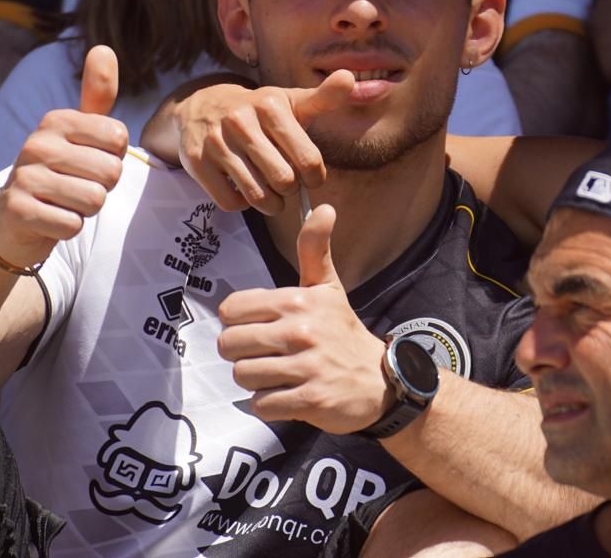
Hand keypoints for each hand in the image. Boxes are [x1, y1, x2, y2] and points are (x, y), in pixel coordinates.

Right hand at [0, 44, 128, 267]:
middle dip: (102, 187)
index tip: (89, 160)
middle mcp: (37, 143)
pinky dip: (68, 227)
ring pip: (94, 200)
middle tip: (76, 185)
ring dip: (86, 209)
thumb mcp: (78, 132)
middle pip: (111, 172)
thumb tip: (104, 47)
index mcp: (56, 120)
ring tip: (64, 201)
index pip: (119, 139)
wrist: (13, 220)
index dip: (113, 157)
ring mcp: (25, 177)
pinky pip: (72, 224)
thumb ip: (97, 95)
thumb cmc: (58, 171)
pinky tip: (51, 219)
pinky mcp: (19, 211)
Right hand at [146, 71, 356, 214]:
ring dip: (270, 203)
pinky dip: (242, 203)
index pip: (308, 160)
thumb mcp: (290, 101)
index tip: (310, 177)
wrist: (202, 106)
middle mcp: (241, 121)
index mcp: (270, 106)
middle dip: (291, 190)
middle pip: (283, 181)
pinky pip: (230, 201)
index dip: (314, 177)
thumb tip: (349, 78)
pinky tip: (244, 189)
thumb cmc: (258, 110)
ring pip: (257, 195)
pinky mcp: (196, 161)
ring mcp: (216, 141)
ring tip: (272, 195)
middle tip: (288, 185)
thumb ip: (324, 97)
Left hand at [217, 205, 390, 432]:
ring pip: (242, 375)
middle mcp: (301, 330)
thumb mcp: (329, 288)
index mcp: (298, 300)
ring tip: (278, 374)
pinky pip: (262, 404)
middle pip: (229, 345)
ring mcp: (306, 366)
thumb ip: (315, 249)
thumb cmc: (343, 333)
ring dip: (255, 380)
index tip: (260, 328)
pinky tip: (287, 394)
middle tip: (267, 355)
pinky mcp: (310, 400)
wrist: (380, 382)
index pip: (230, 310)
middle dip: (242, 354)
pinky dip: (268, 404)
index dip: (238, 323)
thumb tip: (324, 206)